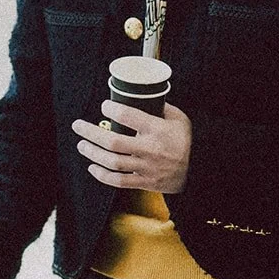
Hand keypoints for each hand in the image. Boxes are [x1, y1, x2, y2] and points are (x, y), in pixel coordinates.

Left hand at [71, 100, 190, 192]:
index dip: (111, 109)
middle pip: (113, 142)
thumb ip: (159, 107)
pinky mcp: (144, 182)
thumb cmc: (186, 140)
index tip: (104, 106)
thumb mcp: (179, 119)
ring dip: (92, 153)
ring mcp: (147, 167)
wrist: (201, 170)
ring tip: (81, 145)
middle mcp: (150, 149)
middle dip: (90, 133)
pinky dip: (102, 175)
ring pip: (112, 162)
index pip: (128, 116)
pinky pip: (118, 181)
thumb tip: (138, 96)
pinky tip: (92, 167)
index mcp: (158, 130)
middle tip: (77, 126)